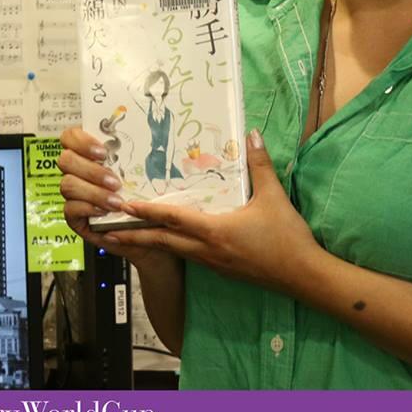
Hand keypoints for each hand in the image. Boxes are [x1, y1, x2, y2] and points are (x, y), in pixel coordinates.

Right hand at [58, 126, 168, 268]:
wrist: (148, 229)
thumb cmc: (146, 195)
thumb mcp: (145, 170)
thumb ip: (139, 153)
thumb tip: (154, 135)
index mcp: (88, 153)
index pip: (70, 137)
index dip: (81, 141)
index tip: (102, 152)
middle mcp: (77, 171)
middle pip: (66, 160)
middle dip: (90, 170)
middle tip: (115, 182)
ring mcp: (73, 194)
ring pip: (68, 184)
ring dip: (93, 192)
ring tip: (116, 202)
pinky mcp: (74, 216)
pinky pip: (70, 208)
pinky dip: (88, 209)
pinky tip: (105, 212)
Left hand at [102, 130, 320, 293]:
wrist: (306, 277)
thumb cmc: (288, 238)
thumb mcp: (273, 196)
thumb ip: (260, 164)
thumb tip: (252, 134)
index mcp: (214, 232)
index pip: (172, 219)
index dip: (146, 211)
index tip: (123, 205)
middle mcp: (207, 250)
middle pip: (162, 241)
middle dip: (133, 234)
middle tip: (106, 226)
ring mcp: (213, 263)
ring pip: (172, 251)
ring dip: (148, 243)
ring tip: (124, 235)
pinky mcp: (221, 269)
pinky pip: (187, 257)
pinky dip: (169, 249)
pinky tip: (165, 242)